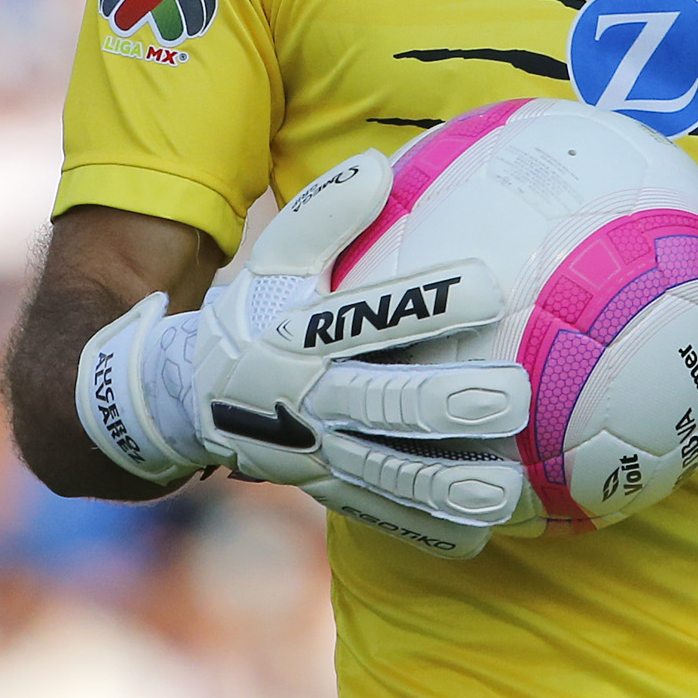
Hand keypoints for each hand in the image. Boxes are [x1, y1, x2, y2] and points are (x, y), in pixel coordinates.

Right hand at [72, 152, 531, 555]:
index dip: (426, 303)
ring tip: (507, 488)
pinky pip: (379, 515)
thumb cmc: (251, 316)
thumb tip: (376, 165)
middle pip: (384, 404)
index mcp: (301, 337)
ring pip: (388, 473)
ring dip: (447, 485)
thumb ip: (322, 215)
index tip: (491, 288)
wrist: (183, 402)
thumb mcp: (271, 261)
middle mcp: (311, 399)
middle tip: (514, 395)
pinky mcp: (327, 490)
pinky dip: (425, 529)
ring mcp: (318, 454)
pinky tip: (478, 533)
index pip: (368, 316)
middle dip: (447, 404)